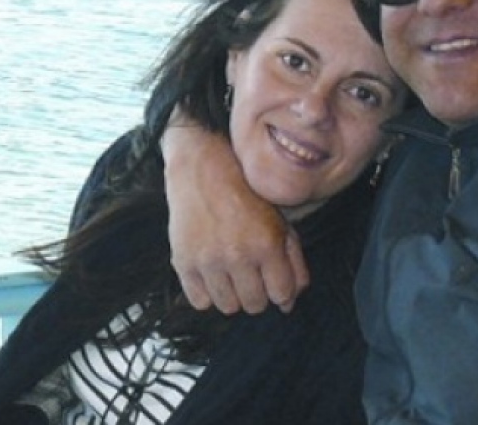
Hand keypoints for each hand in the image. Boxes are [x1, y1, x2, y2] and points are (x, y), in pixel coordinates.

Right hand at [162, 121, 307, 313]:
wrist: (202, 169)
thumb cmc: (247, 194)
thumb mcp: (280, 221)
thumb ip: (293, 263)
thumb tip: (290, 303)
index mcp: (266, 244)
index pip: (281, 295)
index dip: (280, 292)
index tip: (273, 282)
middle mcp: (237, 255)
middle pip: (255, 305)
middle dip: (258, 294)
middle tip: (252, 275)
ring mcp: (208, 260)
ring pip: (228, 307)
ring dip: (233, 296)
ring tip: (231, 275)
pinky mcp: (184, 261)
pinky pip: (200, 301)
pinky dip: (207, 295)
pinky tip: (212, 275)